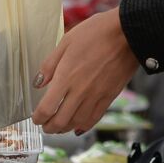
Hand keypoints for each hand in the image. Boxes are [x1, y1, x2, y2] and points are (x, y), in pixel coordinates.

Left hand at [31, 8, 138, 133]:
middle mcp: (80, 91)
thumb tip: (38, 82)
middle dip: (49, 127)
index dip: (38, 117)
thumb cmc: (97, 33)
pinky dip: (83, 126)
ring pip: (77, 123)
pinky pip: (94, 119)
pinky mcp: (109, 97)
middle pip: (60, 121)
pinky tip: (77, 126)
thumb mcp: (66, 42)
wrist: (128, 34)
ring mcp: (96, 96)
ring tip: (58, 126)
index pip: (47, 108)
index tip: (36, 118)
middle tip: (44, 125)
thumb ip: (50, 64)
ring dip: (64, 129)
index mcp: (66, 76)